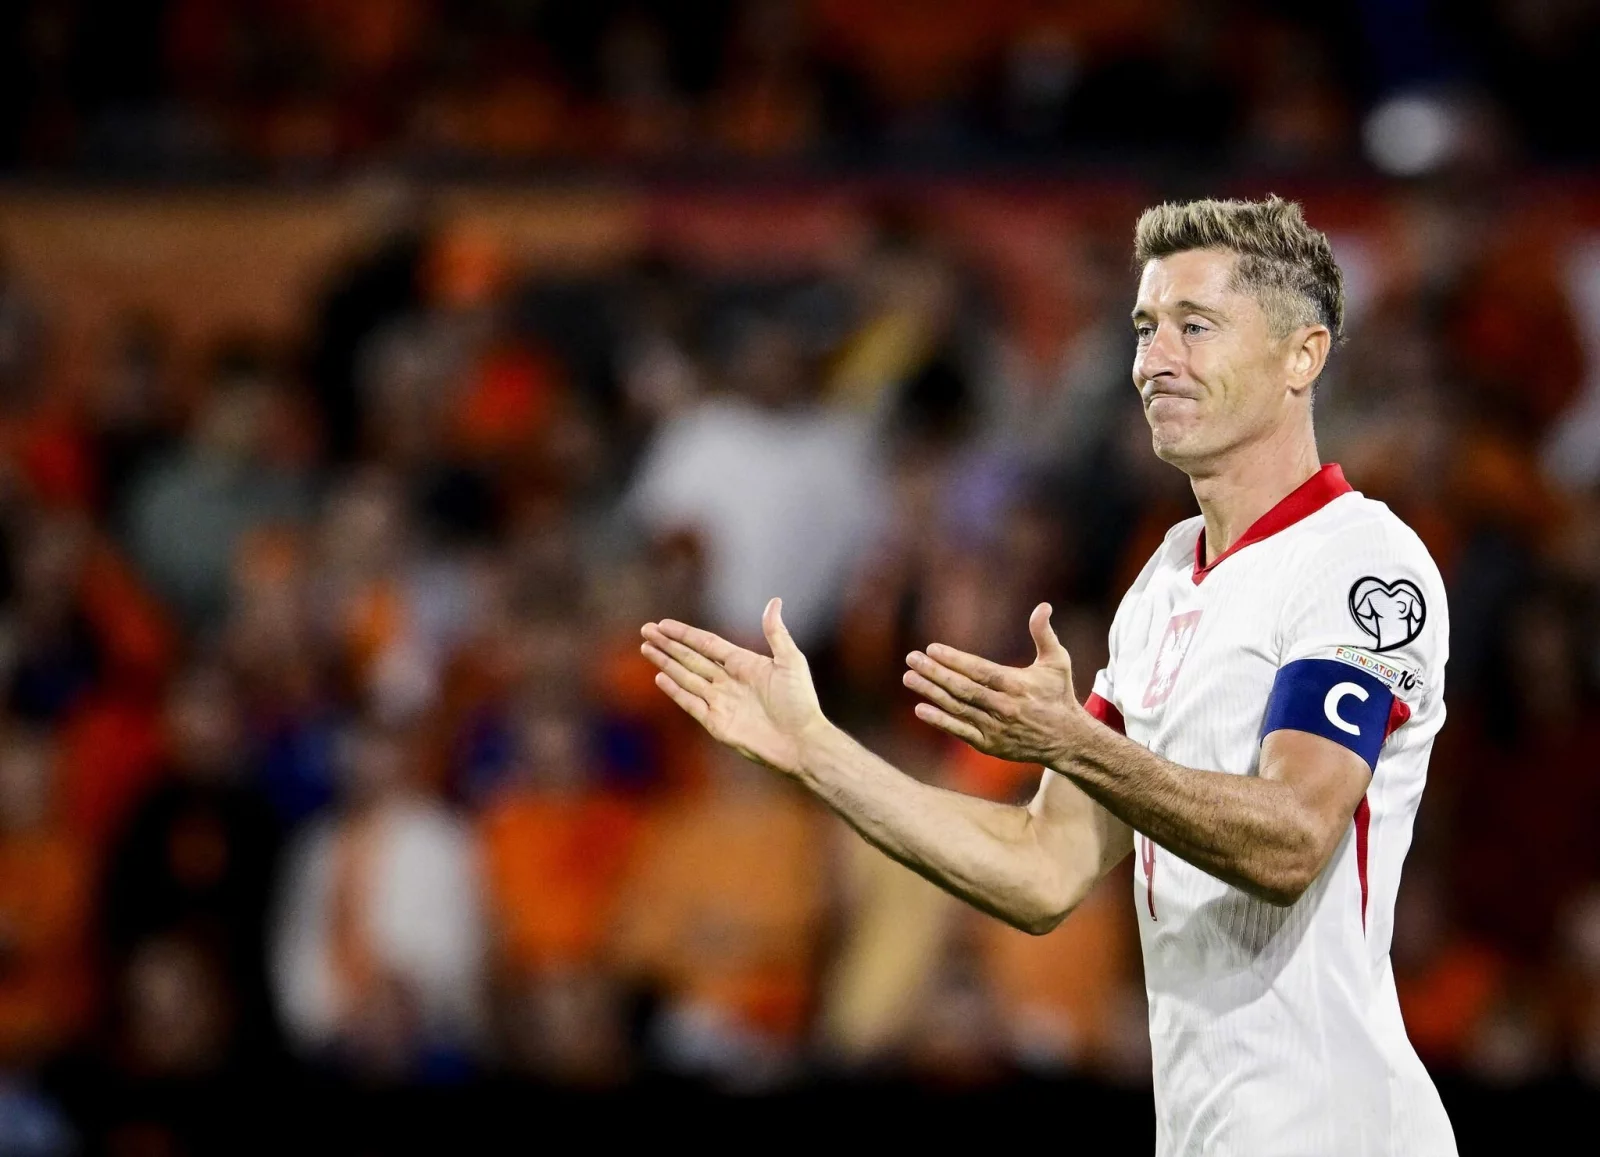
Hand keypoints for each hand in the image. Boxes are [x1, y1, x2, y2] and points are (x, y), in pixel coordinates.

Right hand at [641, 597, 828, 775]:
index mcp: (743, 664)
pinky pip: (690, 702)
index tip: (664, 624)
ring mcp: (720, 701)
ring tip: (646, 648)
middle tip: (646, 630)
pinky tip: (660, 677)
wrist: (801, 741)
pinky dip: (675, 690)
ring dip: (666, 663)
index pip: (707, 644)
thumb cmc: (801, 702)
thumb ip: (776, 633)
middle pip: (691, 658)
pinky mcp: (716, 722)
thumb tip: (774, 601)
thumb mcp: (791, 661)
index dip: (685, 634)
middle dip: (668, 644)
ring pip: (686, 677)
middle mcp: (728, 680)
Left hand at [903, 602, 1086, 765]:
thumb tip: (1043, 606)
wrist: (1067, 740)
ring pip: (958, 708)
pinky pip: (960, 731)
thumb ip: (1044, 634)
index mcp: (1018, 685)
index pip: (980, 671)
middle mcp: (1004, 707)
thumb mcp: (1057, 662)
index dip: (955, 660)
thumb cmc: (1058, 695)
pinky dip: (940, 721)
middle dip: (935, 673)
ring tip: (909, 678)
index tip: (932, 648)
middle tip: (912, 659)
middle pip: (963, 689)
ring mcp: (996, 728)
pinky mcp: (990, 745)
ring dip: (931, 693)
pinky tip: (920, 709)